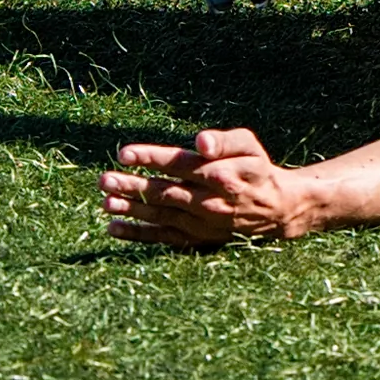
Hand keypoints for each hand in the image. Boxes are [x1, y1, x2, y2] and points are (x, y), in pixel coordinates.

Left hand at [101, 126, 302, 247]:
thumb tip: (201, 141)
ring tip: (105, 202)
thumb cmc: (256, 168)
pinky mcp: (197, 239)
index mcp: (221, 175)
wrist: (275, 209)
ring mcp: (202, 224)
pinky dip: (138, 235)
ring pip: (160, 217)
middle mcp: (209, 203)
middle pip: (165, 192)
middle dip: (132, 186)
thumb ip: (224, 140)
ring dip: (130, 210)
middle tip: (104, 179)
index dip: (151, 158)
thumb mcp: (248, 145)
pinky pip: (163, 238)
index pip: (180, 164)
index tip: (124, 153)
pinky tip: (114, 228)